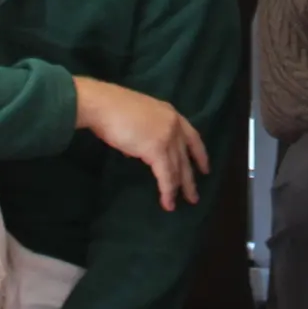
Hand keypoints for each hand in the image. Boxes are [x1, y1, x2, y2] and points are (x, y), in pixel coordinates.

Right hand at [71, 77, 208, 210]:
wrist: (102, 105)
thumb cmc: (113, 109)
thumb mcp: (138, 119)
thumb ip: (145, 135)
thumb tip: (139, 152)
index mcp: (170, 113)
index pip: (192, 136)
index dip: (199, 154)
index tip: (205, 168)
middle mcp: (174, 125)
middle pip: (186, 156)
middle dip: (190, 177)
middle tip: (194, 195)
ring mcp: (167, 137)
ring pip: (178, 168)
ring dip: (180, 188)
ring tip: (186, 202)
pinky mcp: (157, 149)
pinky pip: (166, 175)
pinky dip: (167, 191)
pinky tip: (168, 203)